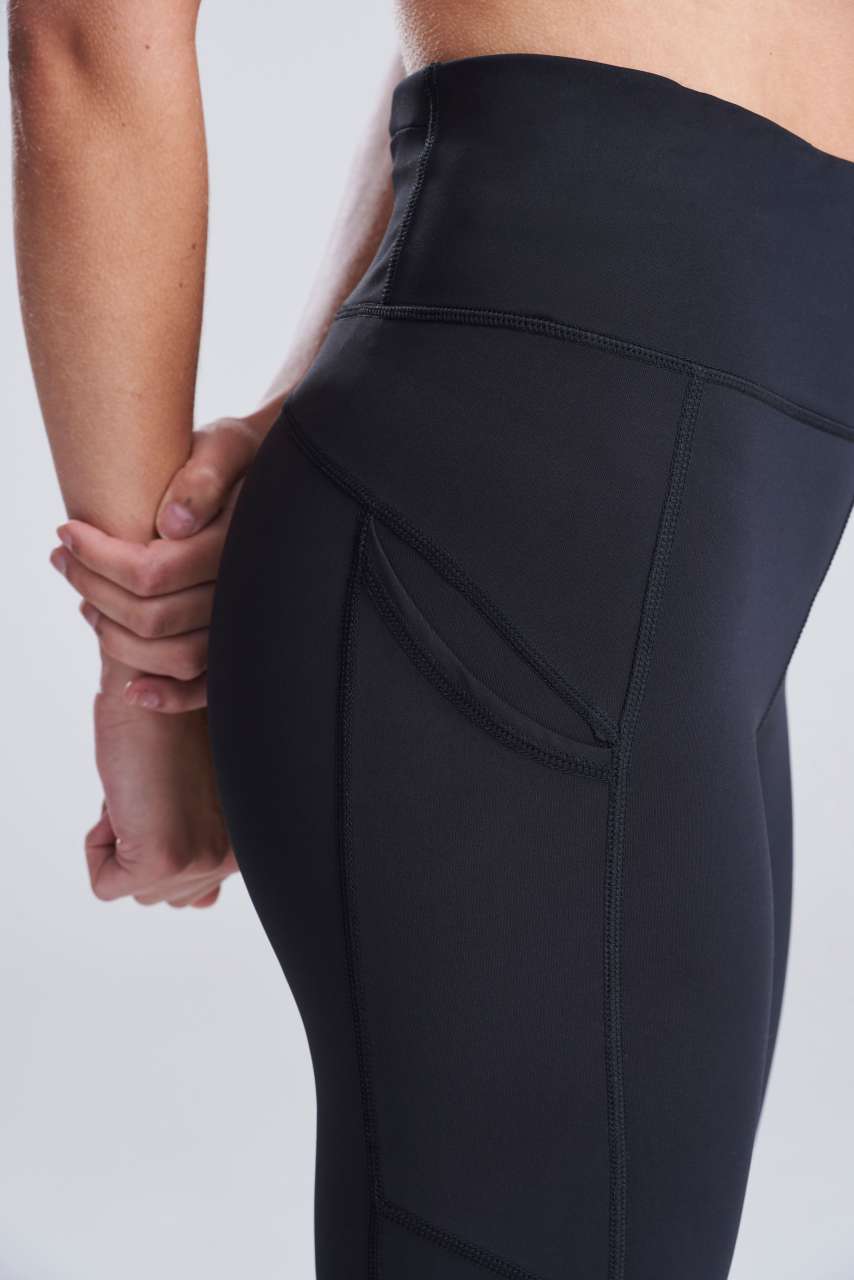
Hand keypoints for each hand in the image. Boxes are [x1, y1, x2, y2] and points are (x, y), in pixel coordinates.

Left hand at [49, 410, 279, 712]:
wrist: (279, 482)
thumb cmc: (245, 458)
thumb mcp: (225, 446)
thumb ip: (204, 478)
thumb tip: (173, 523)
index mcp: (236, 545)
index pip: (151, 572)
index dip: (98, 556)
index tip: (67, 532)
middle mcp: (243, 591)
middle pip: (151, 618)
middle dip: (93, 589)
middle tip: (62, 559)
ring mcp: (245, 622)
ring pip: (173, 658)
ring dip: (115, 639)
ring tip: (85, 602)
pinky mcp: (243, 643)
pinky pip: (209, 687)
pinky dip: (170, 697)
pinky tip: (135, 690)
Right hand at [86, 656, 237, 905]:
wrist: (151, 686)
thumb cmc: (169, 731)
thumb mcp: (198, 800)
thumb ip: (204, 850)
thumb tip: (202, 905)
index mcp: (253, 841)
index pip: (200, 891)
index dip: (168, 845)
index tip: (171, 803)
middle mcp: (238, 856)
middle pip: (164, 895)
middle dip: (144, 847)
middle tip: (151, 789)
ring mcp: (205, 860)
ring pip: (137, 891)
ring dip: (126, 842)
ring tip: (143, 789)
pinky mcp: (164, 859)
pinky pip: (106, 884)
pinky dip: (98, 847)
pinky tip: (124, 798)